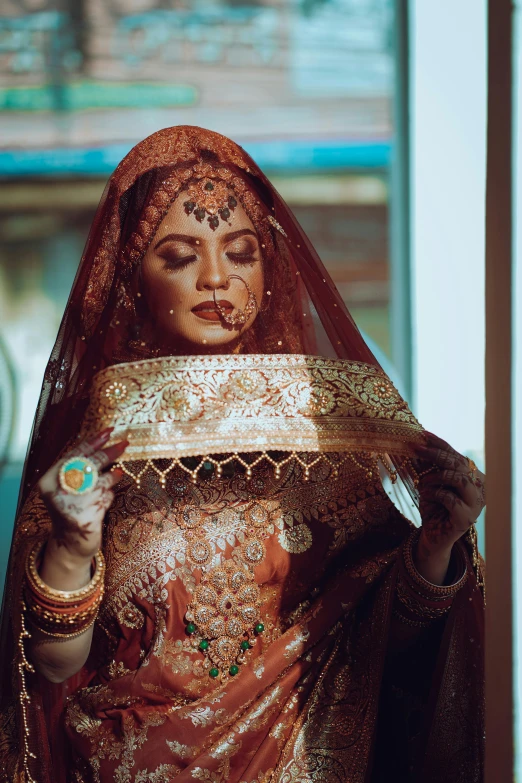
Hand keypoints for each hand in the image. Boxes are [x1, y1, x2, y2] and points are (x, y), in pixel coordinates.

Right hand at [38, 428, 127, 560]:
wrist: (70, 545)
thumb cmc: (72, 508)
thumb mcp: (67, 487)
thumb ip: (77, 468)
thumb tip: (103, 442)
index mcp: (48, 481)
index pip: (73, 455)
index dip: (92, 441)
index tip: (109, 430)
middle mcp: (57, 493)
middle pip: (87, 465)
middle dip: (108, 453)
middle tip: (124, 444)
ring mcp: (71, 507)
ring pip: (99, 481)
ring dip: (111, 476)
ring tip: (117, 474)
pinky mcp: (85, 519)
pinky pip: (105, 498)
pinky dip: (109, 496)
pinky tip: (107, 498)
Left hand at [413, 431, 485, 552]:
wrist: (432, 536)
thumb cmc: (433, 508)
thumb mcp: (429, 482)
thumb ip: (428, 466)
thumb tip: (416, 442)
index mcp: (471, 478)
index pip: (457, 455)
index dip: (440, 443)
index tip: (423, 434)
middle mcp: (478, 489)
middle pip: (459, 464)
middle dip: (435, 453)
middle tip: (415, 448)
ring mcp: (475, 504)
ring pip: (459, 479)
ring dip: (436, 476)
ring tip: (422, 482)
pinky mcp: (467, 518)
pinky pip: (450, 498)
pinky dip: (434, 493)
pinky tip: (426, 495)